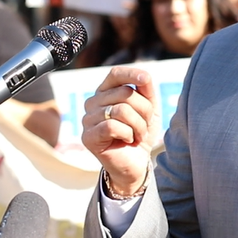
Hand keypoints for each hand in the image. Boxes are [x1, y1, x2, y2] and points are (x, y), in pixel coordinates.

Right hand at [81, 67, 161, 195]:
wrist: (137, 163)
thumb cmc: (140, 134)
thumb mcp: (149, 109)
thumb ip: (146, 90)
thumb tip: (144, 76)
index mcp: (106, 93)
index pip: (115, 74)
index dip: (131, 73)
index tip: (146, 80)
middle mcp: (93, 103)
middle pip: (125, 93)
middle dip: (144, 110)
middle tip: (144, 125)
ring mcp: (88, 119)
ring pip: (121, 110)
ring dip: (138, 125)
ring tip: (137, 135)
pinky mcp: (88, 137)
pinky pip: (113, 126)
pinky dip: (128, 134)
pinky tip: (127, 140)